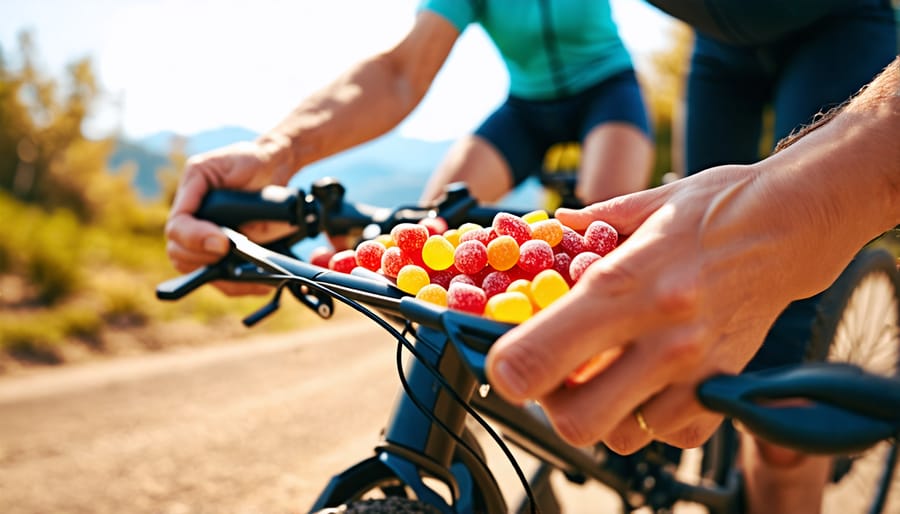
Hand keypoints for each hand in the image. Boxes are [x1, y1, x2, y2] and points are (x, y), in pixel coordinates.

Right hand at [165, 140, 295, 294]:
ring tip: (254, 279)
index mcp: (191, 191)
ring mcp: (202, 236)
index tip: (223, 243)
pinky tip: (260, 284)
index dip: (196, 239)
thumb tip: (237, 238)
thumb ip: (236, 199)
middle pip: (179, 253)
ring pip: (195, 269)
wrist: (270, 164)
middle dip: (204, 260)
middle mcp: (191, 216)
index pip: (178, 225)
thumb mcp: (242, 166)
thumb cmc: (253, 160)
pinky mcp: (218, 250)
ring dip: (221, 277)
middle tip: (233, 258)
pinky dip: (236, 284)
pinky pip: (218, 276)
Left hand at [485, 163, 859, 452]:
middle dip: (551, 406)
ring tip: (603, 375)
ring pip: (619, 436)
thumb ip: (588, 223)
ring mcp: (694, 370)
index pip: (539, 357)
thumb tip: (548, 229)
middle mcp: (658, 336)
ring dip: (600, 414)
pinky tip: (648, 382)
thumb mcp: (644, 204)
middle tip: (555, 375)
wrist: (793, 226)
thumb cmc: (717, 209)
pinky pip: (669, 435)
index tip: (506, 359)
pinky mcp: (723, 390)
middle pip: (573, 420)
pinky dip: (649, 419)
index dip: (508, 369)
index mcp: (624, 285)